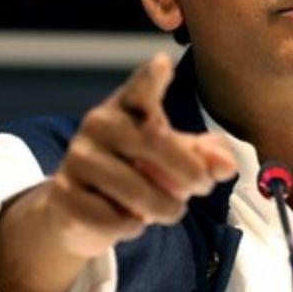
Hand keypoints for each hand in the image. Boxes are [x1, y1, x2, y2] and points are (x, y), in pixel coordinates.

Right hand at [45, 52, 237, 257]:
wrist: (78, 210)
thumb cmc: (136, 173)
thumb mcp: (173, 158)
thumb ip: (205, 157)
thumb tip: (227, 165)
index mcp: (127, 106)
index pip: (140, 89)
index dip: (152, 78)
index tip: (162, 64)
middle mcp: (98, 124)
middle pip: (157, 145)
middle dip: (191, 174)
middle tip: (202, 187)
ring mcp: (77, 158)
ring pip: (140, 192)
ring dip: (167, 209)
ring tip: (167, 208)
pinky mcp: (65, 195)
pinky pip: (116, 220)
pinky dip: (133, 227)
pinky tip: (127, 219)